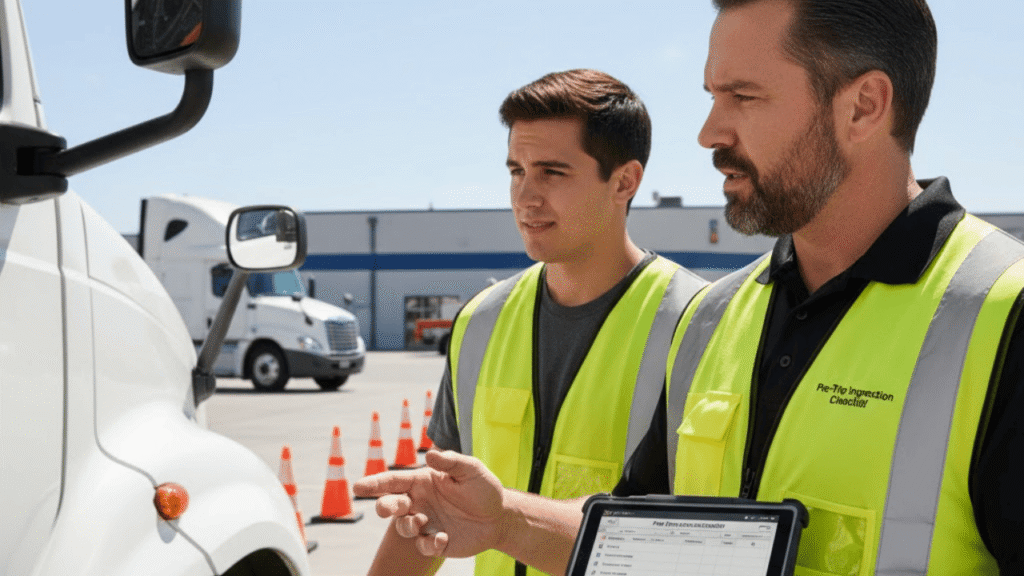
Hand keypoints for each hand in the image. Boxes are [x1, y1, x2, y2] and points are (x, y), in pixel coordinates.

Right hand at [353, 450, 505, 557]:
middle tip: (388, 508)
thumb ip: (451, 462)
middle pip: (390, 504)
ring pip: (402, 527)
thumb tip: (429, 454)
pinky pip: (423, 545)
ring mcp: (426, 523)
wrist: (499, 517)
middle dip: (384, 506)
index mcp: (422, 482)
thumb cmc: (483, 488)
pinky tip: (443, 538)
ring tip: (422, 521)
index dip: (374, 483)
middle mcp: (419, 502)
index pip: (393, 481)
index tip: (358, 486)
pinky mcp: (435, 542)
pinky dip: (429, 543)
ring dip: (408, 525)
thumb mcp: (471, 470)